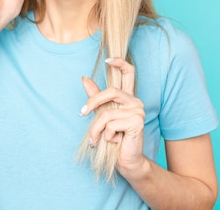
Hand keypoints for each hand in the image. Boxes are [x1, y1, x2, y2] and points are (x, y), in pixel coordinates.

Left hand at [80, 58, 146, 174]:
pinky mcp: (137, 122)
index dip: (120, 63)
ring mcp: (138, 111)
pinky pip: (112, 124)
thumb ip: (95, 97)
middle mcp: (135, 101)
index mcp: (127, 97)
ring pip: (107, 113)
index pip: (129, 73)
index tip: (107, 60)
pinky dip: (106, 135)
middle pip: (112, 91)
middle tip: (81, 113)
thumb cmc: (113, 137)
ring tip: (96, 139)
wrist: (125, 159)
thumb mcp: (101, 115)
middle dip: (93, 102)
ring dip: (96, 129)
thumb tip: (84, 78)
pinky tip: (114, 141)